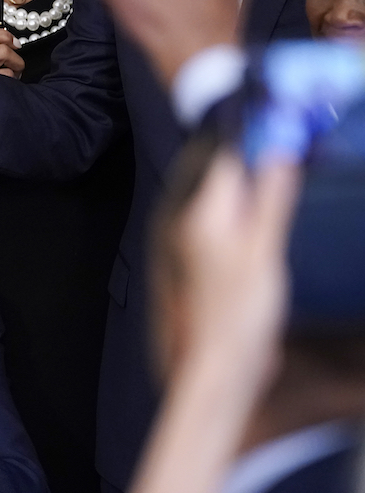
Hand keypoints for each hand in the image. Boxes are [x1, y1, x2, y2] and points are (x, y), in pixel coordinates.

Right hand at [0, 27, 22, 78]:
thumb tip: (5, 42)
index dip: (4, 35)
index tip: (12, 40)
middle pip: (2, 51)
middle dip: (15, 56)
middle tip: (17, 61)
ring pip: (7, 70)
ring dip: (14, 72)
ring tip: (12, 74)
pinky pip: (5, 83)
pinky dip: (10, 83)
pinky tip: (5, 84)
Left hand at [172, 151, 298, 386]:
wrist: (221, 366)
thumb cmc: (239, 316)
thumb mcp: (265, 251)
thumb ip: (270, 200)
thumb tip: (279, 153)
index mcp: (205, 215)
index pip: (228, 158)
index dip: (258, 138)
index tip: (288, 125)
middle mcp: (195, 225)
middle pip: (229, 177)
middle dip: (260, 160)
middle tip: (297, 147)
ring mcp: (201, 245)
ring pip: (232, 200)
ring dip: (259, 186)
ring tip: (292, 175)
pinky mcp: (212, 265)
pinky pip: (233, 224)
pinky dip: (254, 213)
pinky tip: (275, 219)